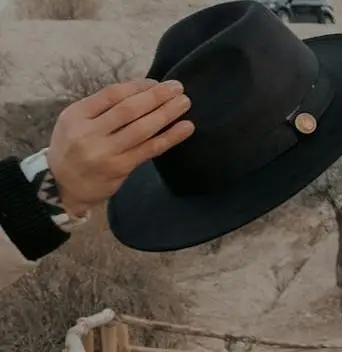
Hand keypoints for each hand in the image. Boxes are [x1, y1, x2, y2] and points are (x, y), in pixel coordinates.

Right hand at [46, 79, 193, 217]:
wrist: (62, 184)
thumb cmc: (73, 148)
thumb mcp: (74, 122)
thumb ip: (101, 109)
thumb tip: (140, 92)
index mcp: (77, 114)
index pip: (112, 94)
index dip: (138, 87)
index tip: (157, 83)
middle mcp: (90, 131)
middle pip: (129, 109)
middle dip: (156, 96)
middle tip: (177, 87)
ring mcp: (105, 151)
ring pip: (141, 128)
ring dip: (166, 113)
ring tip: (184, 102)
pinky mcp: (120, 167)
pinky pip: (149, 149)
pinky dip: (169, 137)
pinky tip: (186, 128)